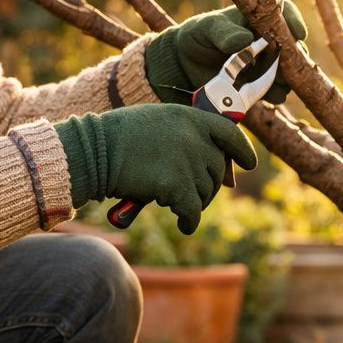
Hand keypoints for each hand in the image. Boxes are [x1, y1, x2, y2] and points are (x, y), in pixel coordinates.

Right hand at [55, 104, 257, 233]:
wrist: (94, 151)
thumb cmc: (118, 138)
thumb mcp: (158, 123)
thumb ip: (187, 136)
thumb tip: (218, 167)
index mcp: (191, 117)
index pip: (230, 134)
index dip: (242, 151)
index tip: (248, 165)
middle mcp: (194, 138)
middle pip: (216, 170)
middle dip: (207, 186)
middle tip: (191, 196)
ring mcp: (187, 161)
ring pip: (205, 192)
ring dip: (195, 203)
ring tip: (178, 206)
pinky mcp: (176, 186)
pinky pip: (192, 211)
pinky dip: (189, 221)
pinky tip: (184, 225)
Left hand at [145, 0, 307, 105]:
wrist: (184, 64)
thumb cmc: (197, 36)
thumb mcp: (207, 29)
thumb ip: (224, 32)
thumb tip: (245, 39)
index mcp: (258, 18)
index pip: (284, 14)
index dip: (294, 22)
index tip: (298, 35)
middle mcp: (267, 40)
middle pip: (293, 46)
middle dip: (294, 57)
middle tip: (285, 66)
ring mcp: (266, 63)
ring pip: (289, 71)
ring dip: (288, 78)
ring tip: (277, 82)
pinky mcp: (260, 84)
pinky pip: (277, 91)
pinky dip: (277, 93)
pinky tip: (269, 94)